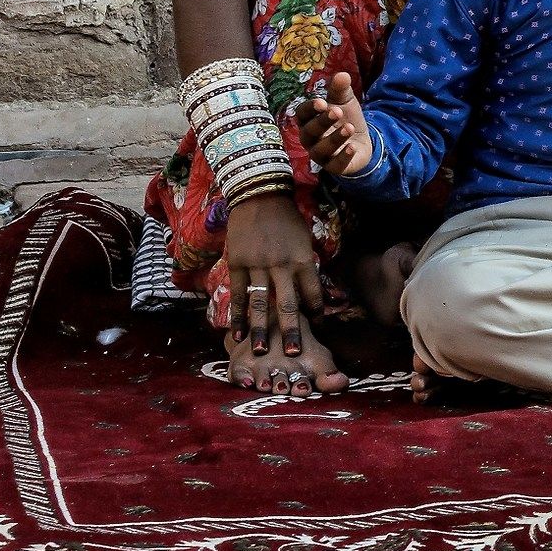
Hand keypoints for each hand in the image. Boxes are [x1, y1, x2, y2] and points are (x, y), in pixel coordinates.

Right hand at [223, 191, 323, 360]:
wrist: (259, 196)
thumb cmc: (287, 219)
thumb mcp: (305, 240)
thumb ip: (307, 266)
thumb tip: (315, 292)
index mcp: (303, 258)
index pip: (312, 291)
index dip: (315, 310)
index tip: (317, 326)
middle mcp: (282, 265)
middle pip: (288, 304)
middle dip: (291, 330)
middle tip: (294, 354)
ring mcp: (257, 265)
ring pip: (260, 303)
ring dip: (260, 329)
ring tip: (261, 350)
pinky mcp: (237, 264)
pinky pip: (238, 293)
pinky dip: (236, 314)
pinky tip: (235, 332)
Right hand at [297, 70, 374, 176]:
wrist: (362, 140)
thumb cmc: (345, 119)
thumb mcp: (345, 102)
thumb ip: (341, 90)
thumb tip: (342, 74)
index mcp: (309, 120)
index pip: (302, 114)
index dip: (309, 109)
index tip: (322, 102)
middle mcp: (310, 138)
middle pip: (309, 131)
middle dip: (322, 121)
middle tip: (338, 111)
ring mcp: (320, 154)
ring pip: (320, 149)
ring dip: (334, 139)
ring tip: (349, 128)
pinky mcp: (334, 166)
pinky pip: (335, 165)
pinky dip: (343, 156)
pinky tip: (352, 147)